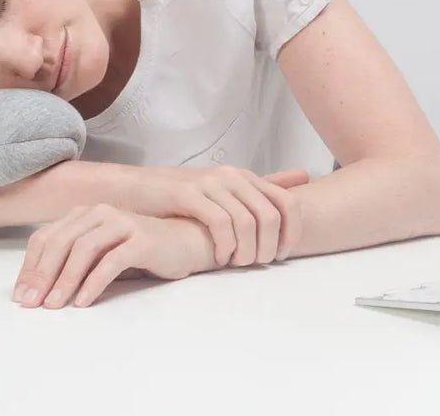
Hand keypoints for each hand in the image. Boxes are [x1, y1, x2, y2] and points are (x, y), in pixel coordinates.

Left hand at [13, 204, 216, 308]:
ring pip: (84, 249)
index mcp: (84, 214)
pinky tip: (83, 301)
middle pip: (61, 242)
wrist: (185, 243)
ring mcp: (122, 223)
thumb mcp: (99, 255)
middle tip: (32, 304)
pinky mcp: (142, 239)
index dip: (30, 267)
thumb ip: (72, 263)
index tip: (21, 296)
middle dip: (42, 275)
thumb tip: (36, 291)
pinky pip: (112, 261)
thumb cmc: (138, 251)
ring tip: (54, 305)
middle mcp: (100, 213)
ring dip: (65, 280)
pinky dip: (94, 282)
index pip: (46, 238)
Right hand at [113, 165, 308, 265]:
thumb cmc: (182, 195)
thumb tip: (304, 176)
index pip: (288, 202)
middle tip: (256, 264)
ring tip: (235, 264)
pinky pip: (220, 223)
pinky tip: (218, 257)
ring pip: (247, 222)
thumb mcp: (227, 187)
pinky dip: (225, 246)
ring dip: (246, 251)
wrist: (135, 189)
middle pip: (271, 216)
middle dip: (269, 247)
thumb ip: (264, 184)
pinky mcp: (188, 194)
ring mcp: (210, 183)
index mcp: (245, 177)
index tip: (283, 256)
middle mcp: (231, 176)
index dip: (293, 232)